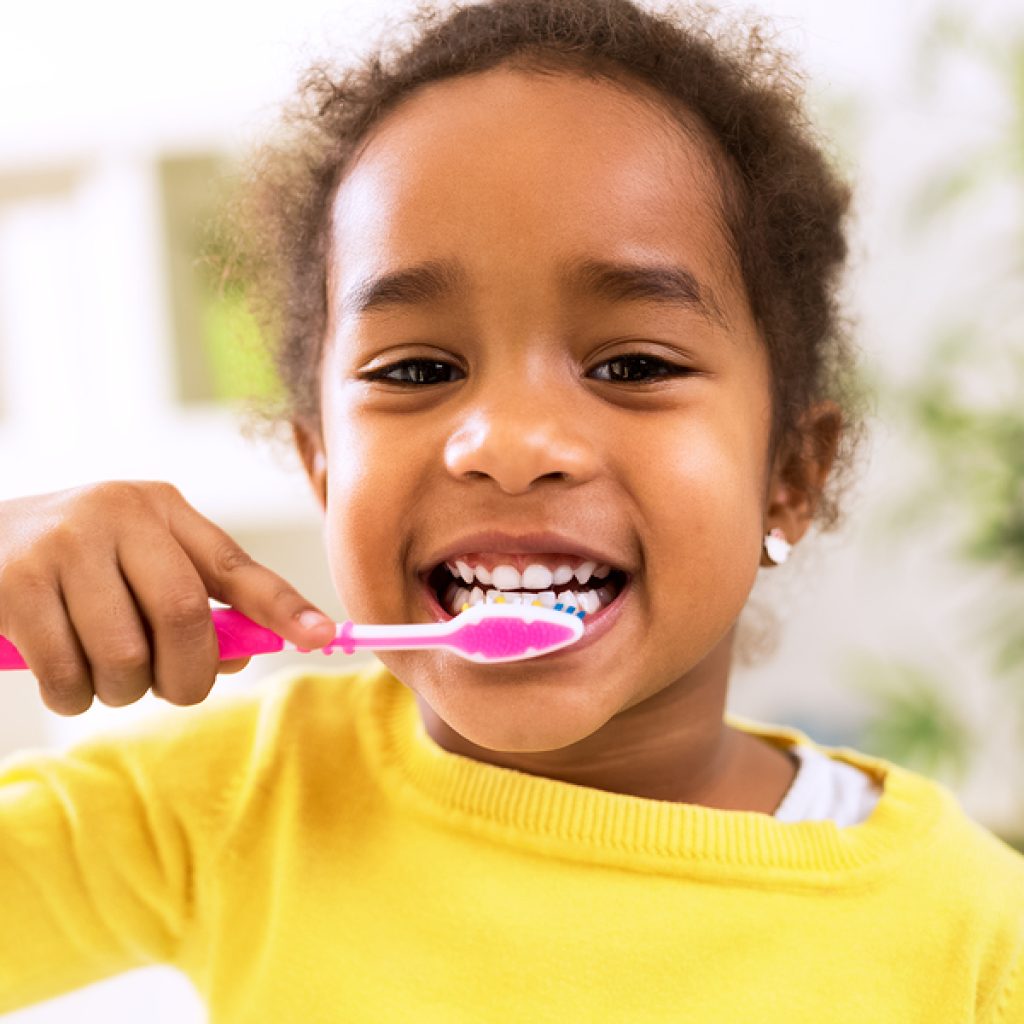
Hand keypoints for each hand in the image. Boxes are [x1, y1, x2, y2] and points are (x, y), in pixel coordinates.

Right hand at [0, 481, 334, 714]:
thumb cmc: (72, 565)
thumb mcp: (135, 562)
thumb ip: (191, 603)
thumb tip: (241, 659)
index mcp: (162, 509)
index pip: (235, 564)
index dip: (282, 606)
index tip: (325, 637)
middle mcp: (119, 514)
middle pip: (184, 616)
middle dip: (188, 675)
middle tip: (173, 689)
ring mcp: (63, 544)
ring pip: (125, 655)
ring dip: (122, 690)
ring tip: (103, 676)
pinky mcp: (13, 584)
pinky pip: (68, 674)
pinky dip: (75, 697)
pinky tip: (63, 676)